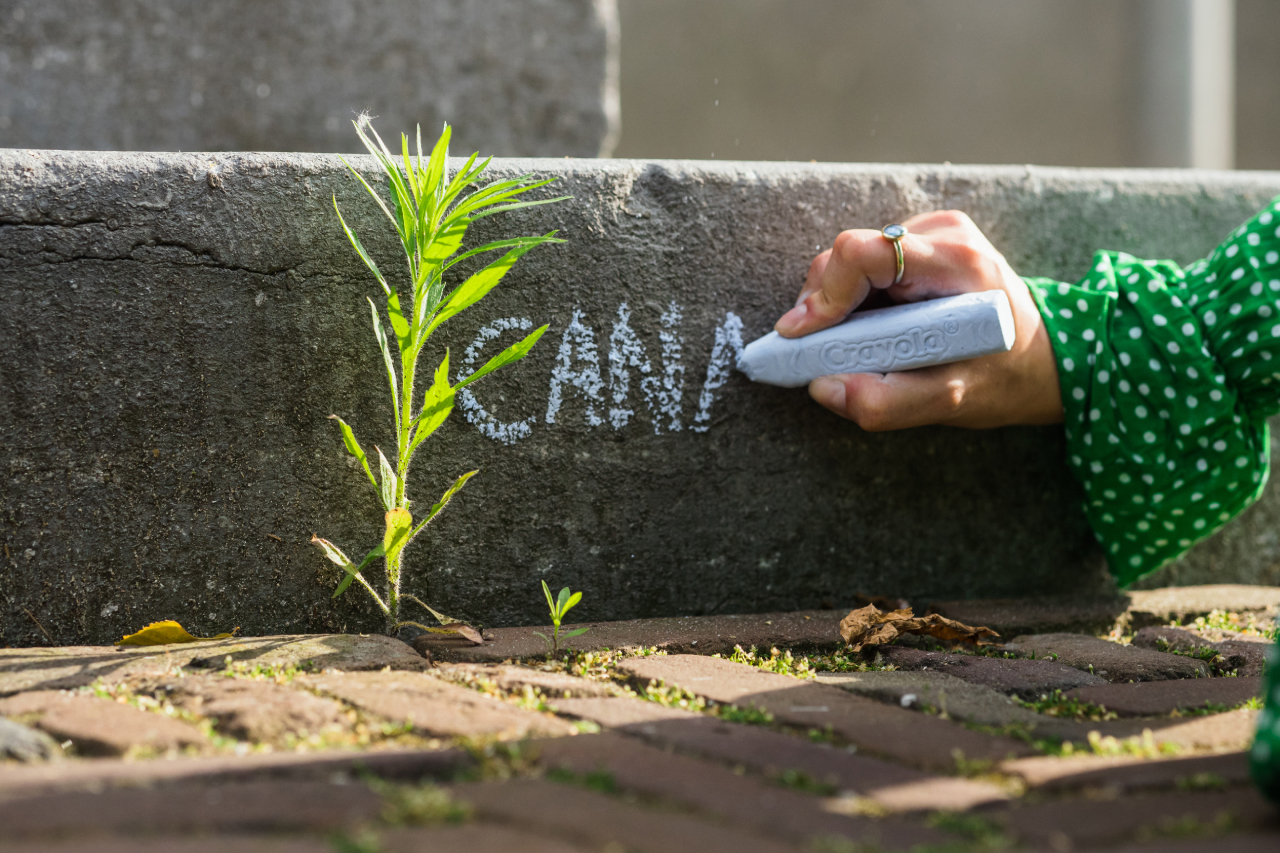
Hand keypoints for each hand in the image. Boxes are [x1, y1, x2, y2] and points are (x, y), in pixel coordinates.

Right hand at [774, 210, 1062, 429]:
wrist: (1043, 359)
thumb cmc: (1004, 379)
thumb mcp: (953, 403)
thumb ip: (887, 403)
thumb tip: (822, 387)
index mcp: (958, 263)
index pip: (866, 253)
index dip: (824, 293)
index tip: (803, 333)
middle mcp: (945, 234)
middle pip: (849, 252)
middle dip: (822, 302)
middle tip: (818, 348)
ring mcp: (933, 231)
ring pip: (850, 256)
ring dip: (835, 301)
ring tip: (845, 341)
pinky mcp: (923, 240)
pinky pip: (865, 262)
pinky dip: (851, 295)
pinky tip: (866, 325)